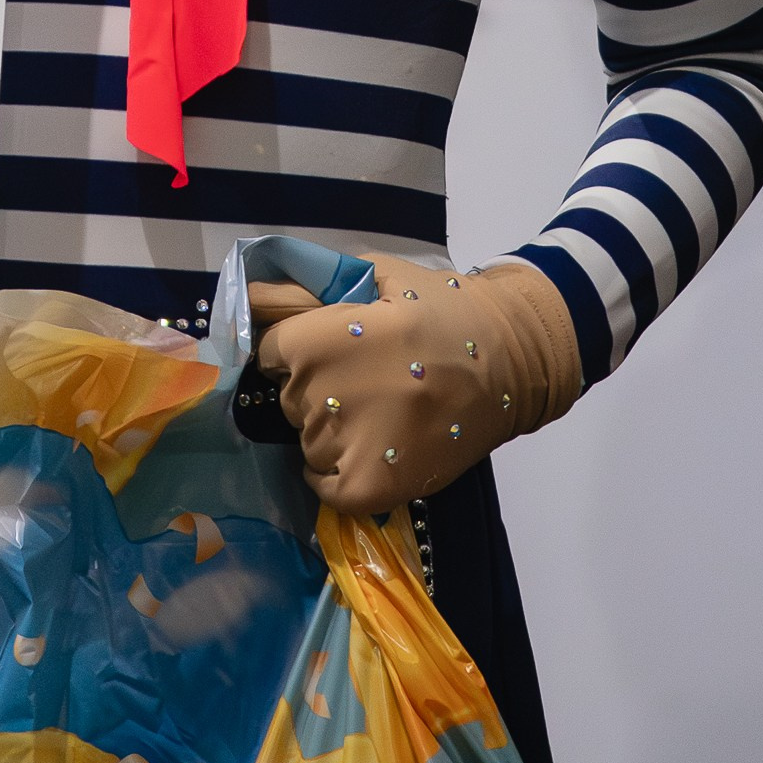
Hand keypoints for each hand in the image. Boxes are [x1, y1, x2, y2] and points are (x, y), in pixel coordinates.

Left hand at [254, 256, 579, 516]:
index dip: (300, 346)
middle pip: (290, 397)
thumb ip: (308, 286)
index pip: (272, 351)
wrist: (511, 360)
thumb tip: (251, 299)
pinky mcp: (374, 487)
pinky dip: (335, 474)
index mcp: (325, 338)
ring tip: (381, 410)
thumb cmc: (442, 310)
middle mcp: (328, 394)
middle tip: (369, 376)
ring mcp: (349, 446)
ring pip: (308, 441)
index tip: (332, 345)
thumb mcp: (375, 275)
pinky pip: (326, 486)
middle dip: (317, 386)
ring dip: (331, 429)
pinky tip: (363, 450)